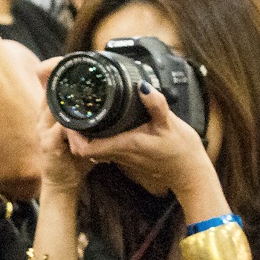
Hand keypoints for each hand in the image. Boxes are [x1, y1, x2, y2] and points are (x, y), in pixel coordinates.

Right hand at [36, 58, 93, 194]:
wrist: (62, 184)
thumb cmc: (73, 158)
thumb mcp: (80, 133)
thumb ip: (88, 117)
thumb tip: (106, 100)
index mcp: (51, 113)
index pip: (51, 84)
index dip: (59, 69)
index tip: (72, 59)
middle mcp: (44, 118)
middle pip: (49, 88)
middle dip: (60, 74)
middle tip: (77, 63)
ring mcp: (44, 130)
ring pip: (54, 104)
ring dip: (68, 94)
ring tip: (83, 82)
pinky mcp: (49, 144)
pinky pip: (61, 128)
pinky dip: (72, 121)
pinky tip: (84, 115)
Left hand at [62, 82, 217, 202]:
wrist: (189, 173)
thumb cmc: (181, 152)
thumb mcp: (170, 124)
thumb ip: (156, 105)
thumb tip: (142, 86)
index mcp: (123, 145)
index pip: (84, 148)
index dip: (71, 135)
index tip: (70, 117)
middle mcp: (117, 154)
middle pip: (82, 148)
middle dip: (73, 131)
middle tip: (72, 110)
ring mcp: (121, 157)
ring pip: (91, 148)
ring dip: (84, 133)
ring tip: (82, 112)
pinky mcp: (126, 156)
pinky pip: (104, 147)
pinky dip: (97, 136)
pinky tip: (101, 121)